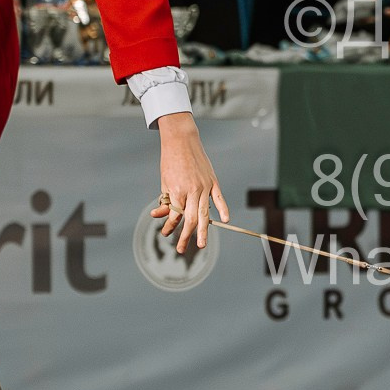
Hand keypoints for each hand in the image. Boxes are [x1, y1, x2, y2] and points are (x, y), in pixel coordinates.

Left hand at [151, 112, 227, 254]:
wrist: (181, 140)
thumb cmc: (170, 160)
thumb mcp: (165, 181)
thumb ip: (167, 199)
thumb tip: (165, 214)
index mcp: (177, 190)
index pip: (175, 215)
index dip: (170, 226)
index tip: (166, 233)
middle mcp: (192, 190)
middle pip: (190, 220)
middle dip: (186, 236)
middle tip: (182, 249)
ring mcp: (204, 186)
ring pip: (204, 213)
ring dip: (203, 231)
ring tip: (202, 244)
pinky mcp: (213, 181)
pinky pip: (219, 198)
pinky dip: (223, 209)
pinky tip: (225, 220)